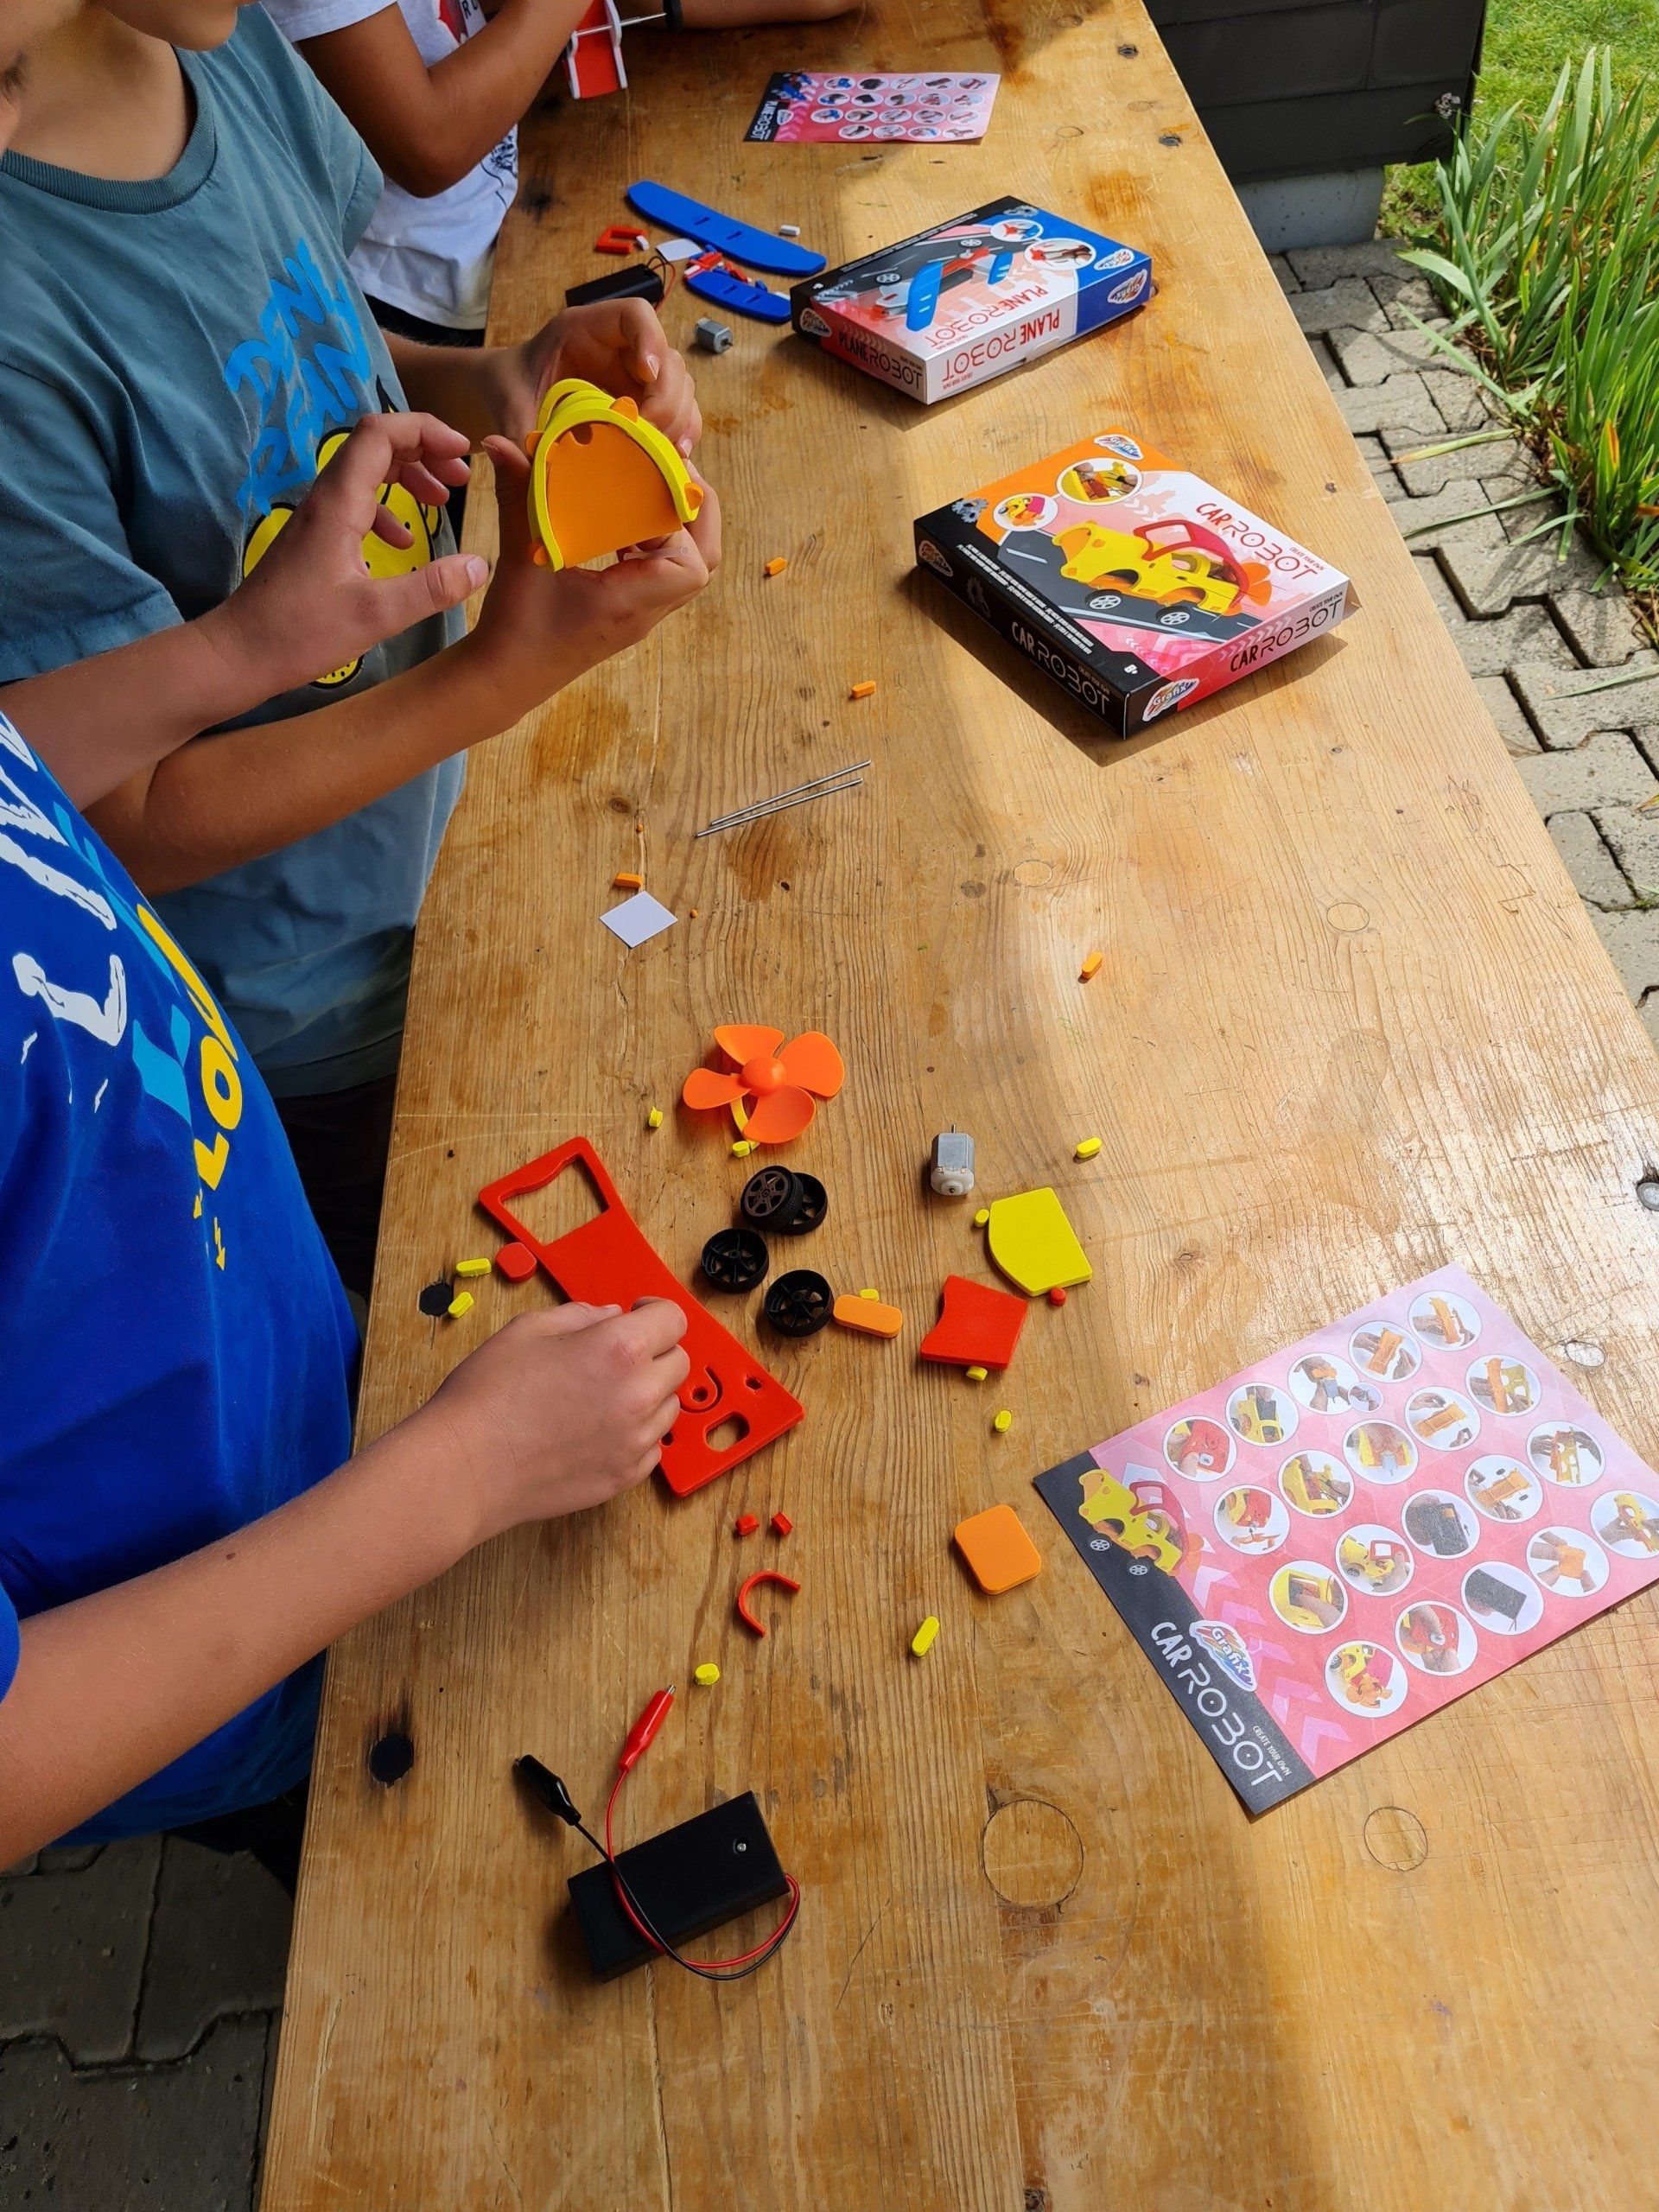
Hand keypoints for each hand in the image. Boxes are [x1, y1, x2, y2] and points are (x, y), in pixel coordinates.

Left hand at [206, 412, 485, 700]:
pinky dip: (389, 509)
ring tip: (442, 501)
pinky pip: (357, 504)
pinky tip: (406, 540)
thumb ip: (431, 588)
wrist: (240, 652)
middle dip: (423, 450)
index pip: (380, 433)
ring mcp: (319, 518)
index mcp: (339, 503)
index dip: (425, 430)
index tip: (463, 452)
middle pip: (376, 445)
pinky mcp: (316, 539)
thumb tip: (480, 565)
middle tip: (460, 477)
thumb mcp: (376, 615)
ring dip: (408, 477)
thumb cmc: (300, 632)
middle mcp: (327, 499)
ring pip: (367, 473)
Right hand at [421, 1299, 690, 1541]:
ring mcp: (635, 1441)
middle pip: (679, 1363)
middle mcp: (639, 1394)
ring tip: (603, 1396)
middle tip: (618, 1357)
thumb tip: (612, 1316)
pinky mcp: (624, 1477)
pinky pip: (651, 1448)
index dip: (656, 1312)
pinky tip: (598, 1430)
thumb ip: (581, 1316)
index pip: (673, 1320)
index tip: (639, 1315)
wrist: (466, 1466)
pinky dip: (635, 1435)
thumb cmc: (489, 1393)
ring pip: (668, 1408)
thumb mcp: (529, 1329)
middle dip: (655, 1352)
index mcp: (620, 1348)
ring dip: (648, 1395)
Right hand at [456, 434, 720, 718]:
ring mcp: (640, 615)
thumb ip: (517, 498)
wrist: (505, 680)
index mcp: (629, 603)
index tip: (654, 486)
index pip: (691, 564)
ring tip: (652, 486)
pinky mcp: (628, 613)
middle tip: (674, 469)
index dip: (682, 521)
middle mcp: (645, 612)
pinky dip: (654, 540)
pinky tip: (622, 518)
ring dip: (678, 525)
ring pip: (687, 569)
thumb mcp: (517, 559)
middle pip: (705, 563)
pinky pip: (661, 573)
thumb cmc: (515, 629)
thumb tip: (503, 444)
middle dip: (697, 512)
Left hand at [485, 301, 700, 452]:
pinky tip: (673, 459)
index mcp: (585, 331)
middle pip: (668, 360)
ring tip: (665, 453)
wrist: (511, 399)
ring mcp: (635, 378)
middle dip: (667, 398)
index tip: (646, 375)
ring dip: (679, 420)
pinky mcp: (643, 405)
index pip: (634, 315)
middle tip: (649, 433)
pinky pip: (677, 415)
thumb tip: (533, 467)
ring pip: (680, 388)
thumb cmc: (510, 390)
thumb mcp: (509, 407)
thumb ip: (519, 431)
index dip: (650, 340)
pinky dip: (680, 435)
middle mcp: (619, 350)